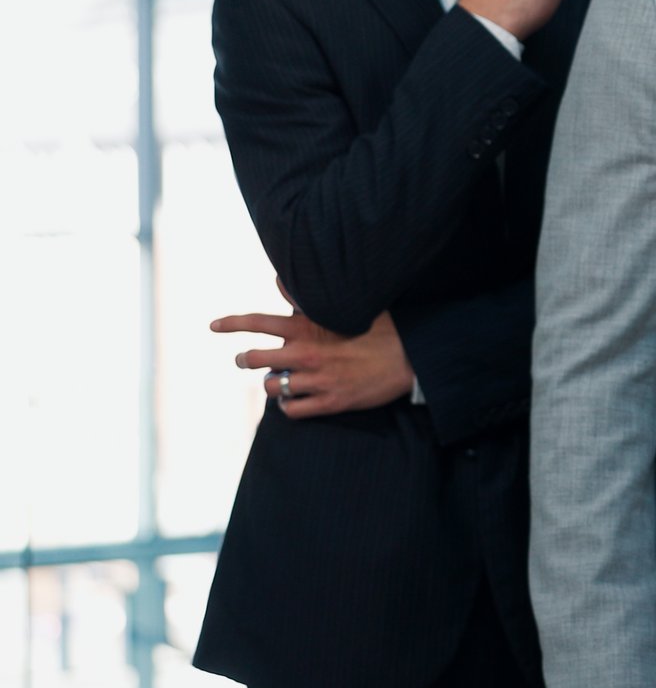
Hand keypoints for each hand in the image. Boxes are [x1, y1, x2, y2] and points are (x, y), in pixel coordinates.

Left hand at [212, 283, 412, 418]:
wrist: (410, 359)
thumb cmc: (381, 330)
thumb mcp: (346, 308)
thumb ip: (308, 297)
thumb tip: (279, 278)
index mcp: (308, 328)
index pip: (258, 322)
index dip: (232, 323)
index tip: (214, 326)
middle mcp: (306, 354)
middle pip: (254, 360)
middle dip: (245, 360)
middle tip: (244, 360)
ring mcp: (316, 380)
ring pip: (271, 387)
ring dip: (272, 384)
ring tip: (280, 381)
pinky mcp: (329, 402)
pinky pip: (291, 409)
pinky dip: (289, 405)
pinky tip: (295, 400)